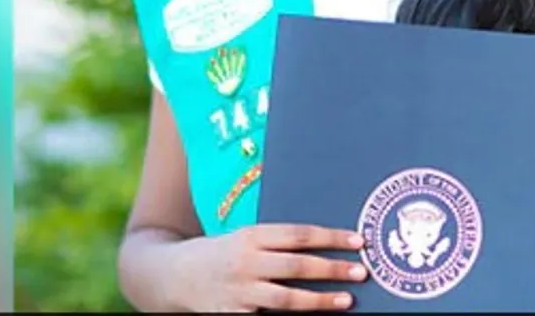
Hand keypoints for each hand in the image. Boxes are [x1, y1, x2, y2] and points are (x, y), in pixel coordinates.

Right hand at [165, 223, 368, 311]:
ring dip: (319, 300)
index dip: (331, 237)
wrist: (173, 274)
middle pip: (296, 266)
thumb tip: (327, 245)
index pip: (299, 234)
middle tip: (361, 271)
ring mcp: (238, 291)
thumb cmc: (223, 253)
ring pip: (285, 299)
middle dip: (332, 269)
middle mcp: (245, 261)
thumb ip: (279, 242)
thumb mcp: (246, 238)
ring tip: (346, 300)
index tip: (359, 241)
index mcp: (251, 235)